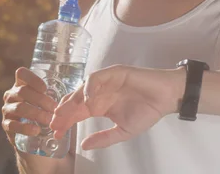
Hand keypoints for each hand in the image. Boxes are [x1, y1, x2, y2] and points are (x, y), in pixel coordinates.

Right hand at [2, 67, 58, 144]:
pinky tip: (36, 131)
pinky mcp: (6, 125)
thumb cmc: (42, 114)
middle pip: (23, 92)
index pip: (21, 74)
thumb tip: (73, 94)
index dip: (32, 79)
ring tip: (49, 121)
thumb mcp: (46, 102)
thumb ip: (54, 95)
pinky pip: (13, 125)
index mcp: (21, 85)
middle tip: (55, 109)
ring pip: (20, 108)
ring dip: (37, 114)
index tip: (46, 88)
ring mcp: (7, 110)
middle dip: (41, 100)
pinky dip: (26, 128)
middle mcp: (11, 95)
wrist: (31, 140)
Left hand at [49, 64, 182, 150]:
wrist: (165, 98)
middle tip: (54, 123)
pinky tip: (87, 100)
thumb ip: (104, 138)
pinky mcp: (113, 72)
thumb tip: (83, 146)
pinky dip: (89, 87)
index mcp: (100, 106)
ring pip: (82, 88)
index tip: (55, 134)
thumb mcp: (123, 131)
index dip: (65, 122)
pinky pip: (97, 78)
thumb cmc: (147, 112)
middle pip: (75, 101)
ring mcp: (105, 82)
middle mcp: (99, 93)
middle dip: (63, 112)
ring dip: (72, 100)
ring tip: (64, 113)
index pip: (77, 113)